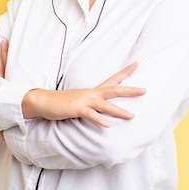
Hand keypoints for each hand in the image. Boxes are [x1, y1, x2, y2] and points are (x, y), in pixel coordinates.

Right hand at [22, 62, 145, 127]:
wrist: (44, 101)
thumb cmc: (63, 103)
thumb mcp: (80, 101)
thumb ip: (92, 104)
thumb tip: (102, 109)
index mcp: (93, 91)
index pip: (113, 79)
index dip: (125, 72)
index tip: (137, 64)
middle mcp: (91, 93)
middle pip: (114, 89)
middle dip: (130, 90)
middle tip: (145, 90)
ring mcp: (84, 100)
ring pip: (105, 105)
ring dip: (119, 110)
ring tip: (132, 115)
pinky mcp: (76, 109)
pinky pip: (90, 114)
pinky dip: (99, 119)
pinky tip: (107, 125)